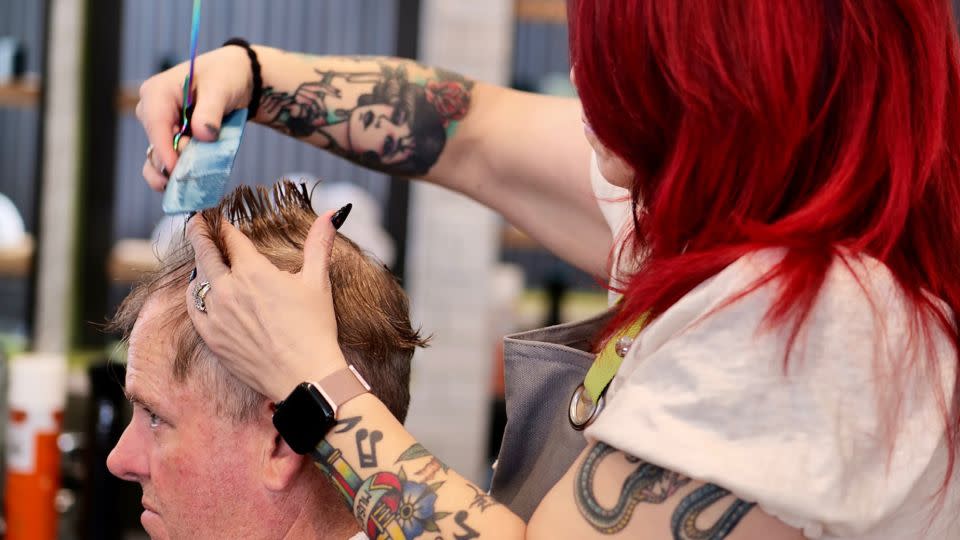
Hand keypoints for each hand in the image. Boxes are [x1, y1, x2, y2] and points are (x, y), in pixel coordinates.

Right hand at [137, 45, 252, 190]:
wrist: (235, 80)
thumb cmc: (225, 77)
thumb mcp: (221, 88)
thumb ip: (211, 111)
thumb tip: (203, 135)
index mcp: (156, 93)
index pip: (156, 125)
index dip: (166, 150)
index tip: (177, 171)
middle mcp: (151, 113)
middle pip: (157, 146)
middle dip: (176, 162)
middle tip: (201, 167)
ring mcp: (160, 130)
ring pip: (159, 160)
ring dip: (177, 173)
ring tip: (192, 184)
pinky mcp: (171, 142)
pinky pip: (169, 163)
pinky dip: (181, 173)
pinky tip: (192, 185)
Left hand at [184, 210, 346, 401]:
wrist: (305, 376)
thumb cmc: (314, 329)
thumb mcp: (318, 281)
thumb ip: (319, 243)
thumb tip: (332, 214)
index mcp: (253, 271)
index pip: (230, 237)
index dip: (223, 223)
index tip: (218, 216)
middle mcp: (228, 289)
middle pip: (203, 251)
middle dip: (199, 232)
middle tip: (197, 222)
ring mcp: (215, 314)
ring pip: (196, 279)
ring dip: (199, 264)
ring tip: (203, 257)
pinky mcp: (211, 337)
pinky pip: (194, 307)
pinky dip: (196, 293)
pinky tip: (201, 290)